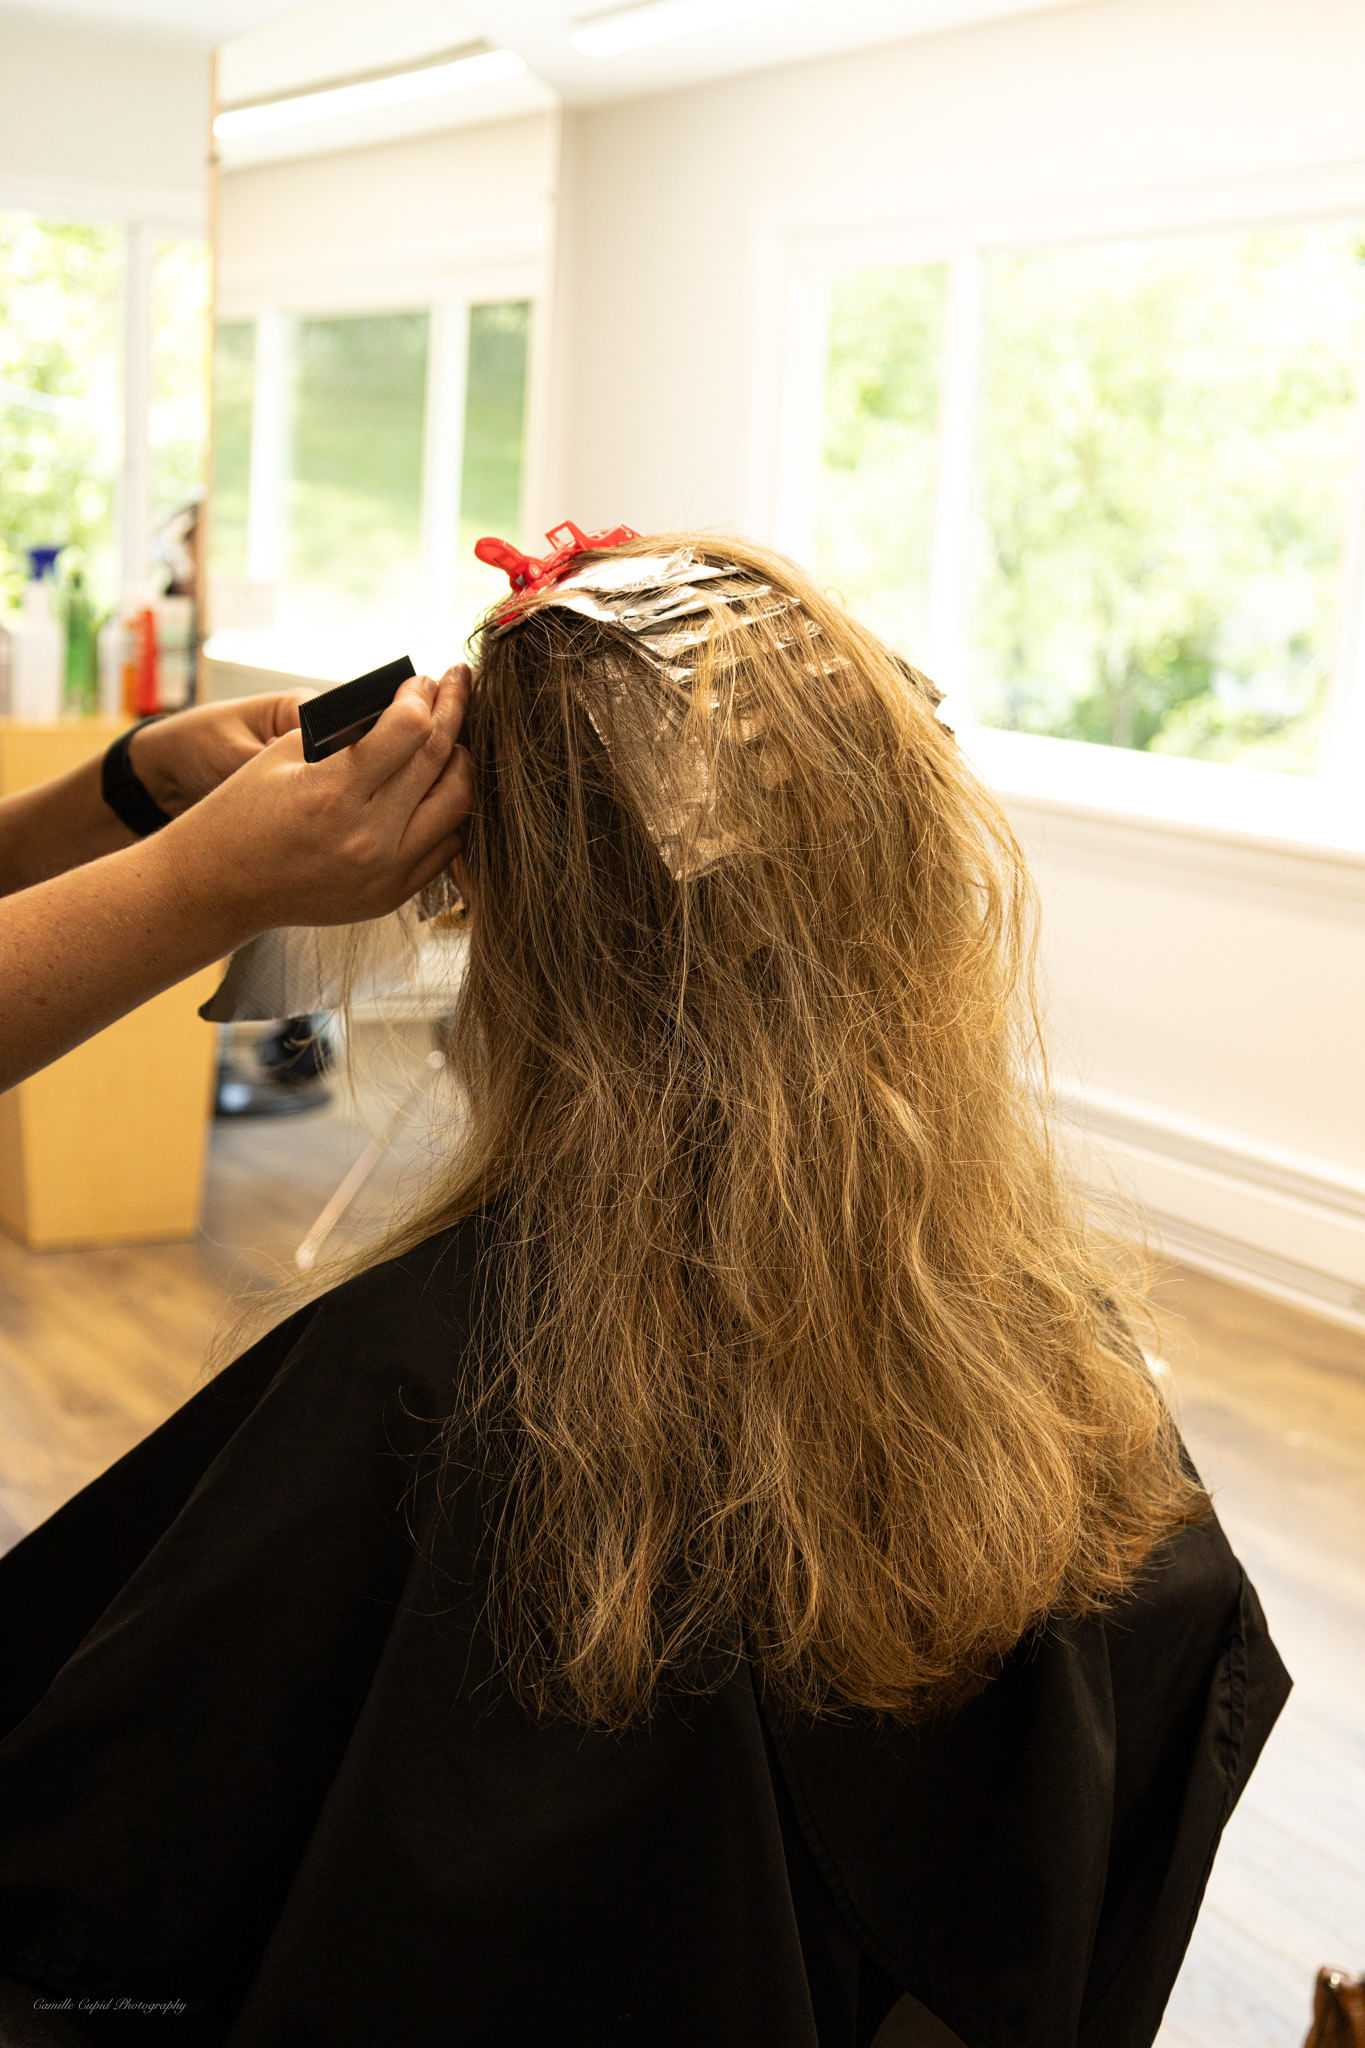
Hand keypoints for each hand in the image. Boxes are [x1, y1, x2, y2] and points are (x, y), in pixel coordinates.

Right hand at [160, 667, 474, 940]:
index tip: (421, 681)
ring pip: (456, 804)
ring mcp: (385, 873)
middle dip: (453, 711)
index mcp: (333, 794)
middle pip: (440, 761)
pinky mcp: (391, 895)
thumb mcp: (281, 754)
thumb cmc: (242, 812)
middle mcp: (367, 837)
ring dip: (460, 761)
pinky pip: (446, 846)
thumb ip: (347, 732)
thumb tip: (406, 705)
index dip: (421, 696)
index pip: (410, 729)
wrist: (219, 887)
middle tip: (456, 685)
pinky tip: (441, 782)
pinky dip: (448, 809)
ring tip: (452, 734)